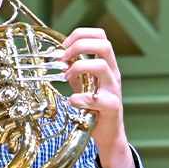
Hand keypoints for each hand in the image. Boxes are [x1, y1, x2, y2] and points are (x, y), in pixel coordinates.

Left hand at [61, 28, 135, 167]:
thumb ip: (71, 68)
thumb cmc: (96, 106)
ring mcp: (113, 89)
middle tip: (64, 57)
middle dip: (80, 46)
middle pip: (104, 45)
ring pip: (102, 66)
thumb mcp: (83, 82)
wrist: (108, 132)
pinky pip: (98, 99)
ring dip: (78, 67)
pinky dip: (80, 98)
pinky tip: (73, 100)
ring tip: (67, 77)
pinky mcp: (112, 107)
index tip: (64, 45)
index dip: (81, 34)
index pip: (100, 36)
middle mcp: (113, 73)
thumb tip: (55, 54)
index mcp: (107, 64)